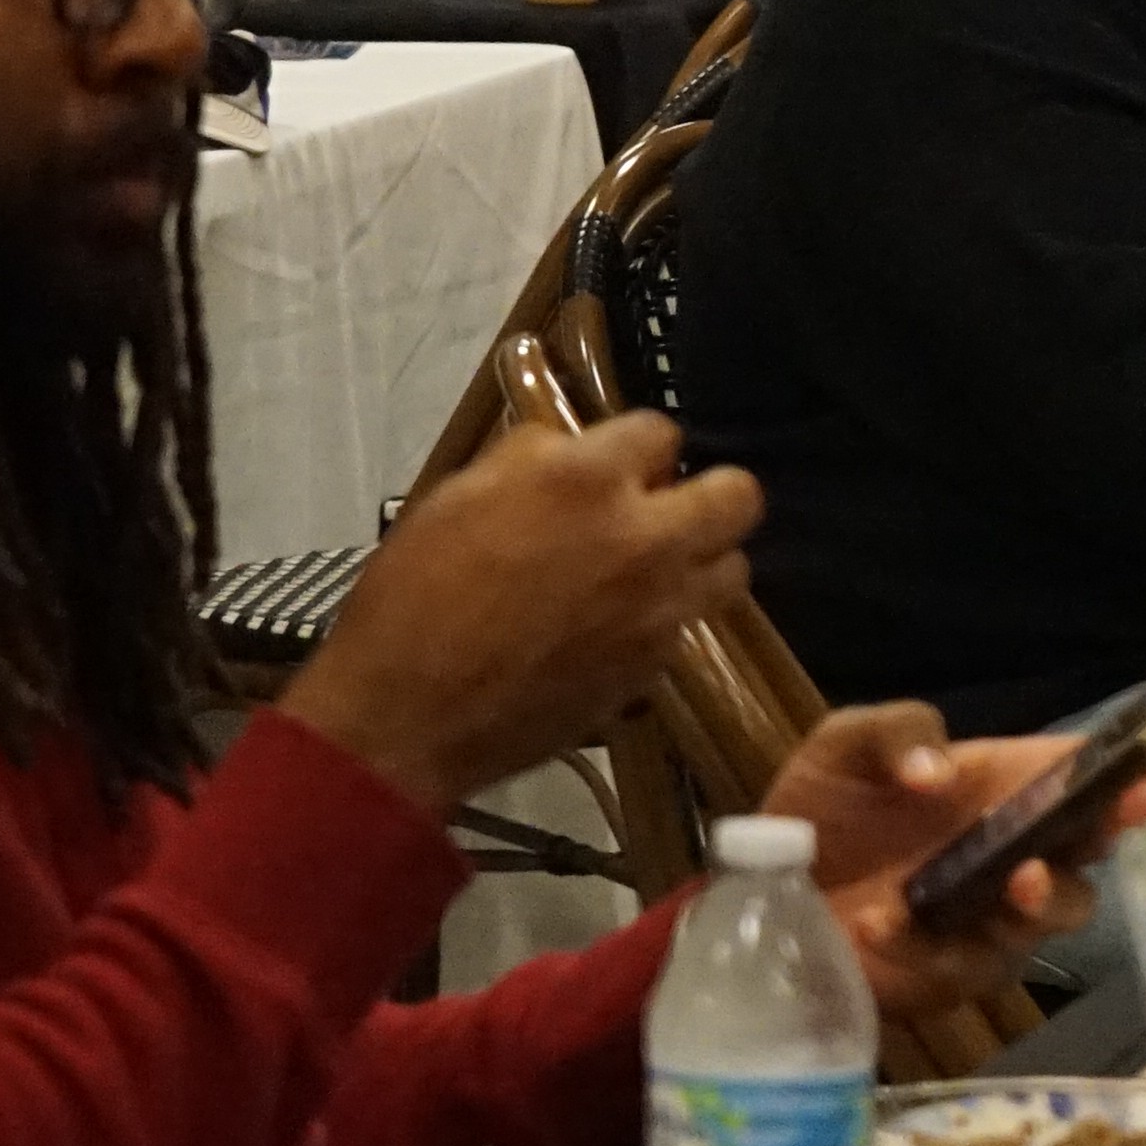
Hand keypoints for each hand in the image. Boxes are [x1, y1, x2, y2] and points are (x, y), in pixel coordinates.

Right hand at [280, 414, 763, 818]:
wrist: (408, 714)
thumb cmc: (414, 600)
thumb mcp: (458, 496)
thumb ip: (532, 460)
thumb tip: (569, 448)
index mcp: (583, 480)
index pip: (660, 431)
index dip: (637, 448)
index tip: (620, 464)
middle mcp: (640, 537)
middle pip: (738, 494)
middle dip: (707, 493)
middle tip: (665, 508)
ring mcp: (658, 606)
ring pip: (732, 565)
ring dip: (700, 559)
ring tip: (654, 569)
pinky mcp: (657, 663)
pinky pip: (690, 623)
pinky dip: (667, 617)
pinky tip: (620, 623)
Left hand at [760, 701, 1145, 1021]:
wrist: (763, 891)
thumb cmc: (820, 808)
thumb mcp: (846, 746)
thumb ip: (897, 734)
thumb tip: (940, 776)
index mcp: (1009, 782)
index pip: (1090, 767)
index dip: (1140, 758)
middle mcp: (1021, 847)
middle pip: (1098, 839)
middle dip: (1123, 820)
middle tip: (1132, 805)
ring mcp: (996, 915)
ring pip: (1062, 910)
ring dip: (1050, 895)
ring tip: (1019, 880)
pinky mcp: (956, 972)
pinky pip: (965, 962)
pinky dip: (924, 942)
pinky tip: (881, 921)